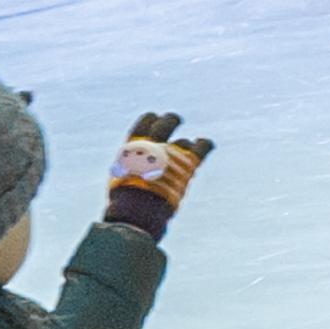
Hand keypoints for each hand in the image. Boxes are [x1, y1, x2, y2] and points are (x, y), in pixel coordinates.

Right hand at [101, 114, 211, 237]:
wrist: (138, 210)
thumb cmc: (125, 200)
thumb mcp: (121, 178)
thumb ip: (132, 167)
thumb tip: (136, 170)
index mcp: (134, 145)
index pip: (145, 124)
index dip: (151, 120)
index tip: (155, 118)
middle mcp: (154, 144)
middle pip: (165, 124)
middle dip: (170, 121)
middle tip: (174, 120)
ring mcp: (171, 154)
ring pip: (183, 142)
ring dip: (184, 146)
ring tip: (185, 150)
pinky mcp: (188, 165)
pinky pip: (201, 148)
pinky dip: (206, 144)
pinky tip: (208, 144)